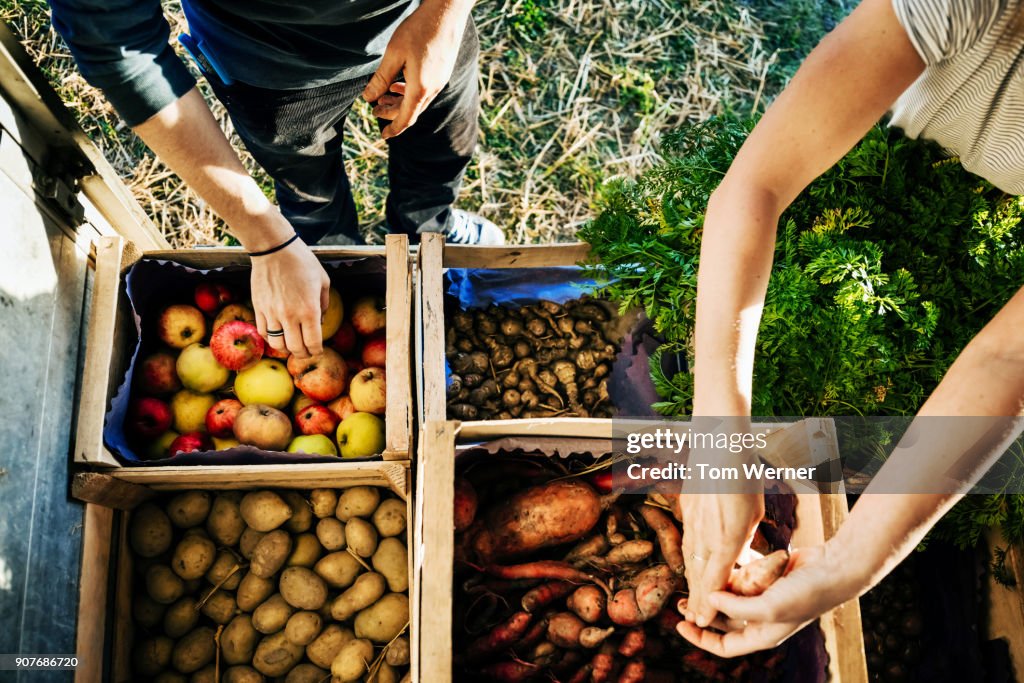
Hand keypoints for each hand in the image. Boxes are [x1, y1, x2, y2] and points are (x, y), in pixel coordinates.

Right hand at [250, 238, 330, 358]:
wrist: (274, 250)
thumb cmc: (302, 262)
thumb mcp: (323, 281)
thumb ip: (324, 304)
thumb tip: (320, 322)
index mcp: (309, 310)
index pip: (313, 343)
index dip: (316, 351)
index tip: (317, 350)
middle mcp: (290, 316)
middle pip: (296, 349)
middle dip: (303, 354)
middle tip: (306, 352)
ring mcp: (272, 314)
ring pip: (277, 345)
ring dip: (286, 349)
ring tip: (291, 345)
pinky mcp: (259, 309)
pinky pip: (264, 333)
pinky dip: (271, 338)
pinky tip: (277, 334)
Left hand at [362, 0, 470, 137]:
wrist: (446, 13)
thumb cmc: (419, 30)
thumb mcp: (394, 55)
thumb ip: (380, 79)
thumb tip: (368, 98)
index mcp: (420, 88)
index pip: (405, 118)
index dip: (393, 129)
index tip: (383, 136)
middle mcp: (433, 89)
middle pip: (411, 111)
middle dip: (392, 113)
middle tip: (374, 110)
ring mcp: (440, 81)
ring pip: (417, 101)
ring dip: (400, 102)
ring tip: (383, 97)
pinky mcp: (442, 72)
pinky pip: (425, 90)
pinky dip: (410, 93)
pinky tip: (399, 84)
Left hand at [676, 544, 859, 656]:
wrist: (834, 569)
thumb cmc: (806, 593)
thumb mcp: (769, 607)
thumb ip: (737, 608)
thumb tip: (710, 600)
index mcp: (763, 635)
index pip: (725, 646)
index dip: (701, 639)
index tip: (681, 625)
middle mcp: (762, 619)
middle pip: (724, 620)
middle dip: (703, 611)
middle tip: (680, 600)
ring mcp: (765, 597)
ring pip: (731, 596)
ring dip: (714, 588)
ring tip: (695, 578)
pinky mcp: (768, 578)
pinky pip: (743, 575)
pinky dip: (732, 569)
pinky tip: (718, 561)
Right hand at [679, 487, 763, 628]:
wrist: (718, 447)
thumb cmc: (743, 477)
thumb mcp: (754, 513)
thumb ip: (744, 537)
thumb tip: (739, 553)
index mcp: (727, 539)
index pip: (715, 580)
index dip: (709, 603)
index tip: (704, 621)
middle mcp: (705, 535)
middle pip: (698, 575)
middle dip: (696, 600)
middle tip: (694, 620)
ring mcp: (692, 523)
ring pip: (689, 559)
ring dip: (691, 582)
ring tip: (690, 601)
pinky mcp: (686, 511)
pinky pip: (687, 541)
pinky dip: (689, 558)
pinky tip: (690, 567)